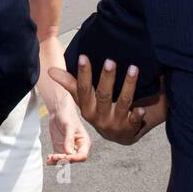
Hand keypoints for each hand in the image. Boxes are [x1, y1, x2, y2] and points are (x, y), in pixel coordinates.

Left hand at [46, 100, 91, 164]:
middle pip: (72, 160)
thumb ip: (69, 140)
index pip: (82, 156)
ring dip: (57, 161)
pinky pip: (57, 157)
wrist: (59, 111)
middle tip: (55, 156)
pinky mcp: (60, 148)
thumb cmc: (68, 116)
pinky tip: (48, 159)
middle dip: (64, 160)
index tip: (66, 156)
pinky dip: (52, 160)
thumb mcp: (69, 126)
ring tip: (50, 158)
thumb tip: (69, 153)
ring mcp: (68, 149)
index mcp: (84, 143)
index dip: (75, 159)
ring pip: (64, 160)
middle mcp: (77, 148)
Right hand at [48, 57, 162, 144]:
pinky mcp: (130, 128)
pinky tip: (142, 108)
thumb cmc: (99, 111)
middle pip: (103, 95)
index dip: (83, 74)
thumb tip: (51, 71)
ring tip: (133, 68)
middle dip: (107, 78)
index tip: (84, 57)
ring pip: (123, 102)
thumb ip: (70, 84)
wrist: (119, 134)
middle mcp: (99, 116)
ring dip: (128, 86)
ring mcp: (115, 123)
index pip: (83, 89)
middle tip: (110, 60)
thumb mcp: (83, 100)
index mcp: (86, 108)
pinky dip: (138, 115)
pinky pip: (134, 121)